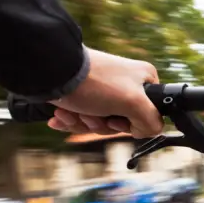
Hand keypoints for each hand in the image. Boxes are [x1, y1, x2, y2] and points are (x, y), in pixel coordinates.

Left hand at [46, 48, 163, 137]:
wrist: (51, 72)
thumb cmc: (93, 82)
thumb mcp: (133, 102)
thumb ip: (151, 120)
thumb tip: (152, 130)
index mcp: (144, 80)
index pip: (148, 115)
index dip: (129, 124)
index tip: (114, 119)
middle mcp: (126, 84)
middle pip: (121, 122)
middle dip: (101, 124)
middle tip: (91, 114)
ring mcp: (103, 90)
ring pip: (100, 123)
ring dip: (83, 123)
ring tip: (72, 111)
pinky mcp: (83, 95)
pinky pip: (82, 118)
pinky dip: (71, 119)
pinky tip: (61, 113)